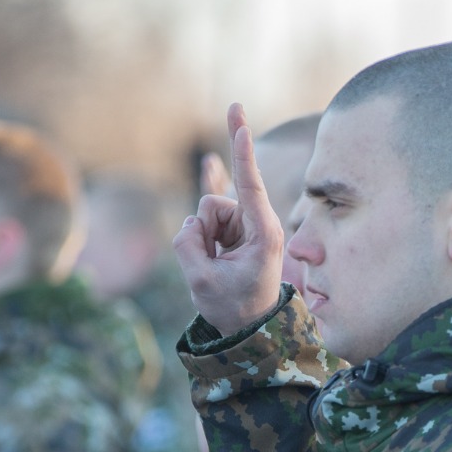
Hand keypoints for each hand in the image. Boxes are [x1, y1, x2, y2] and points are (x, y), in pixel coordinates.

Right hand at [173, 104, 284, 333]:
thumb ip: (188, 244)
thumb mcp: (202, 281)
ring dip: (202, 239)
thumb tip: (191, 222)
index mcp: (263, 234)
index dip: (242, 153)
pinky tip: (209, 163)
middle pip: (214, 205)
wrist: (250, 327)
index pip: (250, 185)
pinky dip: (209, 197)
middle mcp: (258, 222)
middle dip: (202, 231)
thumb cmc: (233, 307)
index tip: (241, 124)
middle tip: (216, 263)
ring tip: (217, 267)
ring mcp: (246, 224)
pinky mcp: (235, 228)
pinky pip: (211, 210)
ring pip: (207, 214)